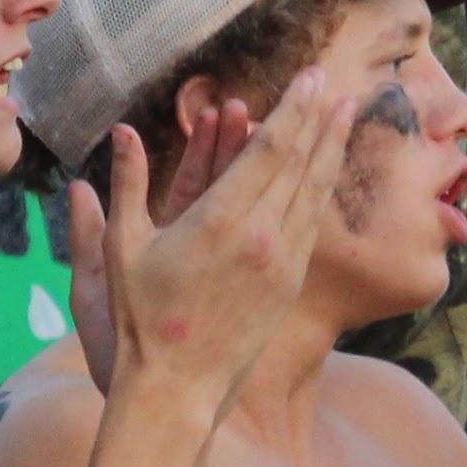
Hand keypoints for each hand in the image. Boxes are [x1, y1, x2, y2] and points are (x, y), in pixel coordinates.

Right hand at [96, 72, 351, 407]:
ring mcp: (282, 263)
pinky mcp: (289, 284)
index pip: (270, 150)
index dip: (293, 110)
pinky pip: (311, 225)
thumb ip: (126, 184)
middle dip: (318, 119)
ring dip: (331, 149)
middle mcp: (261, 238)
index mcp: (221, 221)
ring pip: (314, 193)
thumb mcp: (122, 248)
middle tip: (333, 82)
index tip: (308, 79)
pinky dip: (321, 189)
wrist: (178, 387)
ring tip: (345, 115)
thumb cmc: (141, 319)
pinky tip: (326, 171)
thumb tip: (121, 131)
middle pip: (300, 164)